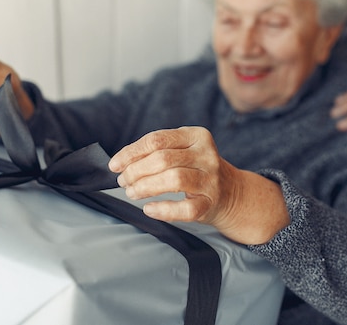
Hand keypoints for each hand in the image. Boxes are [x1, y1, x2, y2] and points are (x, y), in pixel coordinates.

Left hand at [108, 126, 289, 244]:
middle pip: (162, 159)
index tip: (115, 165)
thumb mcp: (182, 150)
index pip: (157, 140)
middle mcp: (206, 154)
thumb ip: (155, 151)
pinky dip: (164, 210)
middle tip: (123, 181)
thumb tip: (120, 162)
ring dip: (146, 187)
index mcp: (196, 135)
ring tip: (132, 193)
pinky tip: (149, 209)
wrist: (231, 191)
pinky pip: (185, 209)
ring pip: (173, 180)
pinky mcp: (211, 203)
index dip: (131, 152)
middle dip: (135, 171)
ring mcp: (211, 179)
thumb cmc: (196, 168)